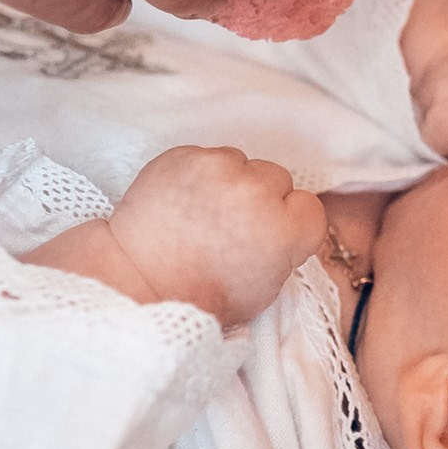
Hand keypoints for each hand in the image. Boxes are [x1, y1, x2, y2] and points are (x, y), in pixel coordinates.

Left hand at [106, 146, 328, 325]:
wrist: (138, 278)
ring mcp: (218, 168)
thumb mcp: (263, 289)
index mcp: (283, 230)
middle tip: (232, 225)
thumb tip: (283, 223)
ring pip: (242, 162)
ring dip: (230, 181)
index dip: (289, 222)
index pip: (309, 207)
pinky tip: (184, 201)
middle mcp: (256, 192)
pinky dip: (199, 174)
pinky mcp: (185, 154)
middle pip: (278, 179)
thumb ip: (284, 249)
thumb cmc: (198, 294)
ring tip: (204, 212)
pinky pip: (207, 155)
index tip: (268, 234)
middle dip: (260, 198)